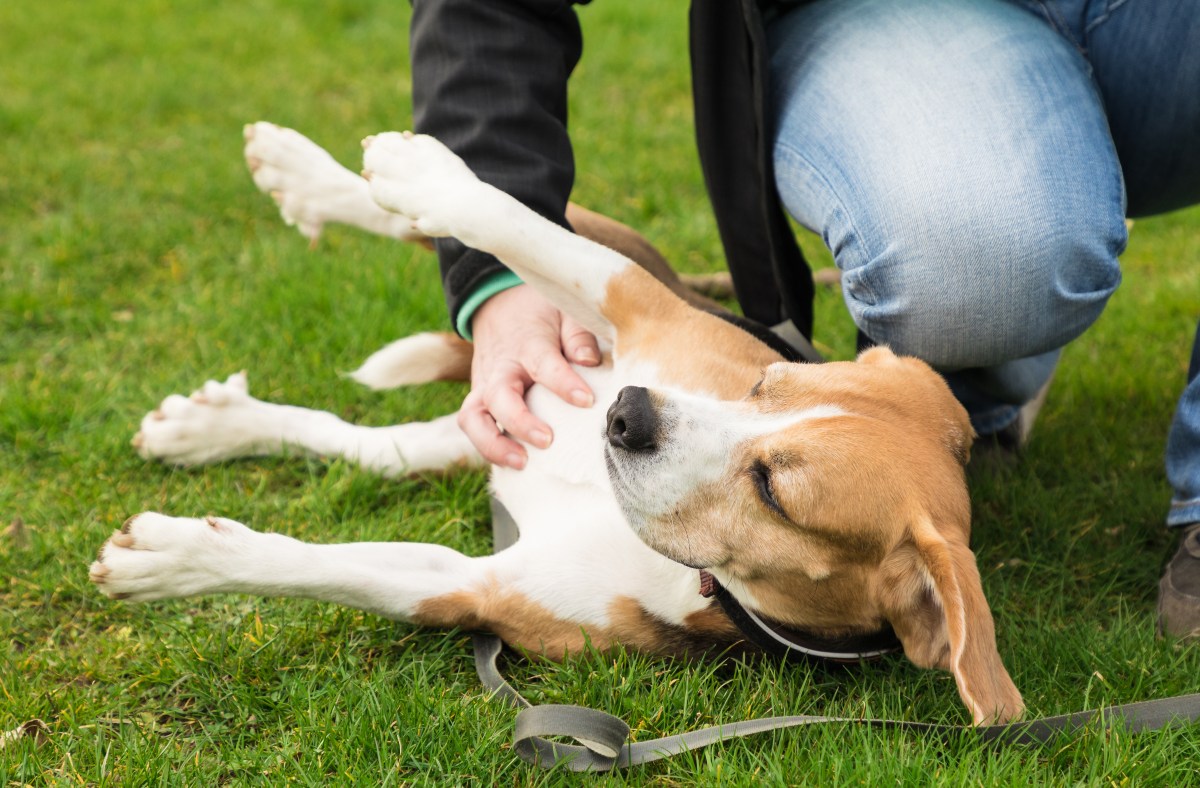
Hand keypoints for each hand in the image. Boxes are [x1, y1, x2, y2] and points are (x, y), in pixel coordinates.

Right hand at [460, 285, 598, 467]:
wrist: (499, 307)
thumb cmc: (540, 315)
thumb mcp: (564, 312)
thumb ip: (578, 335)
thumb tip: (590, 360)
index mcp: (528, 344)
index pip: (544, 364)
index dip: (564, 384)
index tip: (587, 401)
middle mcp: (500, 368)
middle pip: (499, 397)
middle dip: (520, 422)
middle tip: (547, 440)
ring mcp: (483, 385)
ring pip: (473, 418)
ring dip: (492, 444)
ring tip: (521, 463)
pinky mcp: (477, 401)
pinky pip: (473, 426)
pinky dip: (487, 447)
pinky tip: (513, 463)